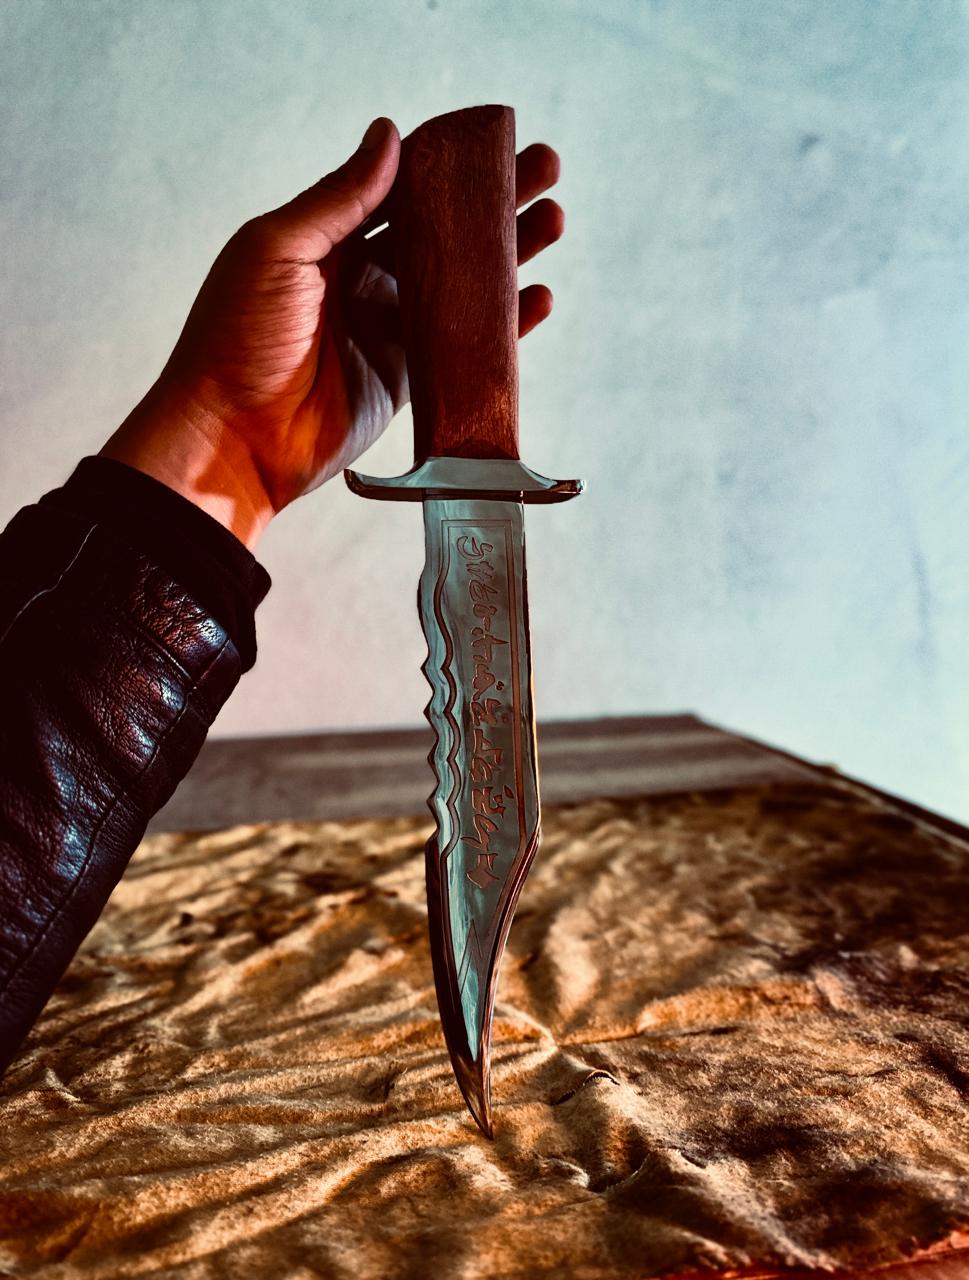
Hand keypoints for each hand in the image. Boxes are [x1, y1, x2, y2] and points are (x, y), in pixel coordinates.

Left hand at [99, 116, 564, 549]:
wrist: (233, 439)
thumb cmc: (236, 340)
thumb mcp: (280, 250)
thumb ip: (339, 198)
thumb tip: (389, 135)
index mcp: (325, 239)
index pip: (398, 188)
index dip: (448, 164)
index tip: (495, 141)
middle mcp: (359, 278)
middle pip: (441, 231)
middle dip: (494, 202)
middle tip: (544, 170)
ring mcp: (386, 329)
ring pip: (460, 284)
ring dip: (509, 254)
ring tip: (553, 222)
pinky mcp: (405, 379)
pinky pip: (462, 344)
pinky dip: (503, 324)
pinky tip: (537, 298)